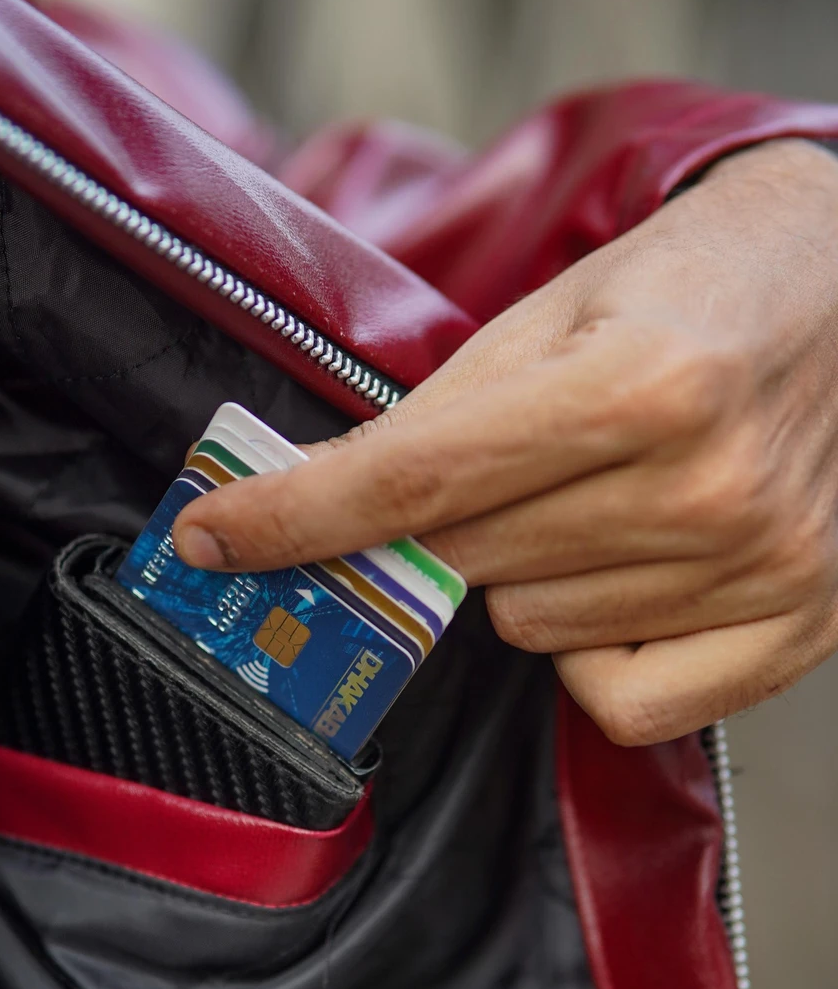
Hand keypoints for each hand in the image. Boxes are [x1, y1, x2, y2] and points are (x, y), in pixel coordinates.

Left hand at [174, 139, 837, 743]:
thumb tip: (316, 500)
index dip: (294, 518)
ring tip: (597, 496)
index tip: (210, 542)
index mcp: (641, 383)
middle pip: (467, 563)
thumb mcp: (556, 312)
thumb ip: (440, 414)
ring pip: (530, 630)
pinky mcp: (797, 624)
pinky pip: (619, 703)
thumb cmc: (694, 285)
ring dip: (525, 576)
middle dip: (445, 526)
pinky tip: (627, 579)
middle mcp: (705, 486)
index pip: (416, 480)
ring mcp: (755, 568)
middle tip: (507, 467)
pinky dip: (591, 653)